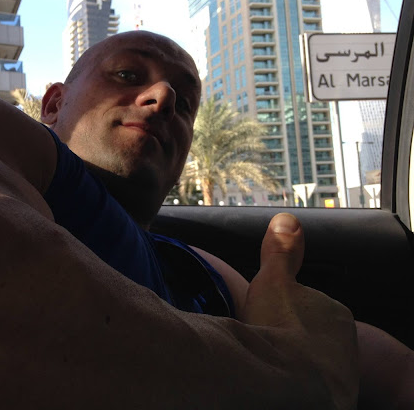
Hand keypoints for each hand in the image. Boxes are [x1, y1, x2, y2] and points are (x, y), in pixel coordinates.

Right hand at [243, 213, 358, 409]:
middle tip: (267, 342)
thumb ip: (280, 252)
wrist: (293, 384)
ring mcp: (342, 370)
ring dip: (295, 359)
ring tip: (272, 363)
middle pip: (311, 332)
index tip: (268, 320)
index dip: (284, 312)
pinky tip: (280, 380)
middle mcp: (345, 339)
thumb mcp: (273, 282)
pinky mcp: (336, 394)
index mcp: (334, 311)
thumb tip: (287, 219)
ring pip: (313, 358)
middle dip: (292, 336)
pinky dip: (298, 381)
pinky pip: (314, 382)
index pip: (306, 306)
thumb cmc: (281, 332)